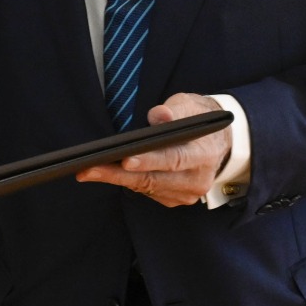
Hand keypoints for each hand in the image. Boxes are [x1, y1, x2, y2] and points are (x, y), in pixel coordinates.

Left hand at [75, 92, 231, 206]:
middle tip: (88, 168)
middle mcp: (198, 178)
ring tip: (88, 170)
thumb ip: (175, 109)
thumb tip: (159, 115)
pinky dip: (128, 182)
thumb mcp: (190, 105)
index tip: (125, 159)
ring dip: (116, 179)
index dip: (149, 160)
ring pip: (147, 188)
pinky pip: (148, 192)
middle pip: (154, 179)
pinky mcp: (176, 200)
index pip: (174, 159)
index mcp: (205, 153)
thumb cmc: (197, 118)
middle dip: (118, 174)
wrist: (217, 142)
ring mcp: (188, 193)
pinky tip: (109, 173)